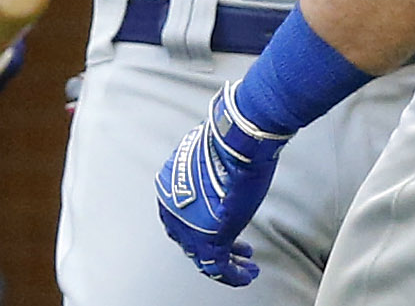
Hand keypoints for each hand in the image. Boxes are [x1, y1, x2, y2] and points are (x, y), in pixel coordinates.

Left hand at [154, 85, 291, 287]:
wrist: (237, 140)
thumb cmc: (226, 141)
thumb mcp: (207, 159)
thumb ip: (203, 177)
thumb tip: (214, 182)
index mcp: (167, 187)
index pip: (179, 218)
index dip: (198, 228)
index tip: (217, 228)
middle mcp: (172, 209)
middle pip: (191, 239)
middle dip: (215, 244)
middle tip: (235, 249)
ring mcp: (189, 227)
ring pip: (204, 257)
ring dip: (227, 263)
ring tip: (245, 265)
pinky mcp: (210, 240)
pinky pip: (219, 268)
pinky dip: (233, 275)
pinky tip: (246, 274)